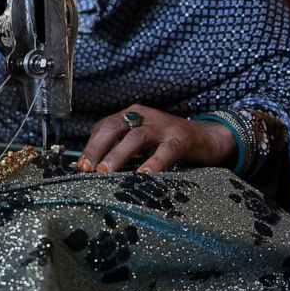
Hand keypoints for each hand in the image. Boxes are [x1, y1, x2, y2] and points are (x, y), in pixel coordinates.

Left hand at [79, 104, 235, 173]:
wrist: (209, 137)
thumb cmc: (169, 143)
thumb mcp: (142, 143)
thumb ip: (122, 149)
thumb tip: (95, 168)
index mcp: (132, 115)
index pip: (104, 127)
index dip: (91, 146)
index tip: (81, 166)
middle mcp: (145, 116)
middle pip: (114, 127)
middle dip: (97, 148)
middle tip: (88, 168)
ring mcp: (163, 126)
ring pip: (136, 137)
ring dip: (118, 155)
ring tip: (106, 171)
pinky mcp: (181, 139)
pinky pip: (165, 151)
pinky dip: (153, 163)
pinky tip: (143, 175)